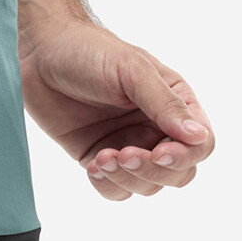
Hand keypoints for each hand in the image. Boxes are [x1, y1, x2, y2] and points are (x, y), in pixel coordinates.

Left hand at [18, 19, 213, 199]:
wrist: (41, 54)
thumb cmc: (90, 52)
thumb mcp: (132, 71)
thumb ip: (164, 103)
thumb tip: (197, 136)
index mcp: (175, 104)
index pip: (200, 145)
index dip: (184, 156)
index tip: (157, 152)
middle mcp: (155, 128)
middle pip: (178, 173)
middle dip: (153, 171)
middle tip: (124, 154)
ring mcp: (127, 145)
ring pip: (147, 186)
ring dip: (127, 179)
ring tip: (102, 157)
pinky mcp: (97, 157)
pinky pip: (114, 188)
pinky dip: (107, 185)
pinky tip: (93, 165)